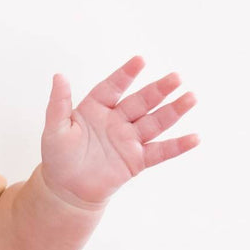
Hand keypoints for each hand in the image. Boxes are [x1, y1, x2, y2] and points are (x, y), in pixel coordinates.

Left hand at [40, 55, 199, 208]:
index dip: (126, 74)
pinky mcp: (136, 160)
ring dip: (174, 110)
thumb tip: (59, 76)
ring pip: (155, 122)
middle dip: (158, 90)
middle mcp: (116, 121)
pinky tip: (195, 138)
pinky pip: (160, 151)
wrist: (66, 189)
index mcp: (96, 108)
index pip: (113, 87)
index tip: (140, 60)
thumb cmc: (58, 156)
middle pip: (140, 102)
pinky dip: (177, 146)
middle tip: (176, 77)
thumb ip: (59, 103)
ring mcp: (129, 140)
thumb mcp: (55, 129)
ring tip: (191, 97)